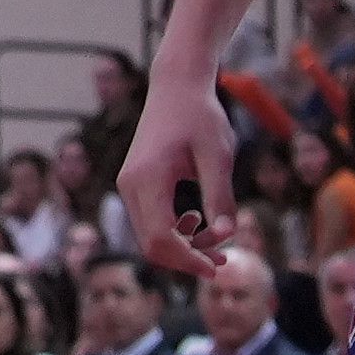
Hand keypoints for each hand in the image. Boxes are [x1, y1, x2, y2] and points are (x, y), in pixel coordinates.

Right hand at [114, 93, 220, 270]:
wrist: (176, 86)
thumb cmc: (201, 116)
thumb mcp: (219, 156)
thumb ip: (220, 197)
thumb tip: (226, 237)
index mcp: (148, 177)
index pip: (160, 237)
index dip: (187, 259)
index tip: (216, 268)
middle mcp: (130, 184)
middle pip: (150, 244)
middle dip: (185, 258)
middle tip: (221, 261)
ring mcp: (128, 184)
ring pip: (148, 235)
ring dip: (180, 247)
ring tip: (216, 243)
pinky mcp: (134, 182)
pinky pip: (149, 221)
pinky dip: (173, 232)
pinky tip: (197, 223)